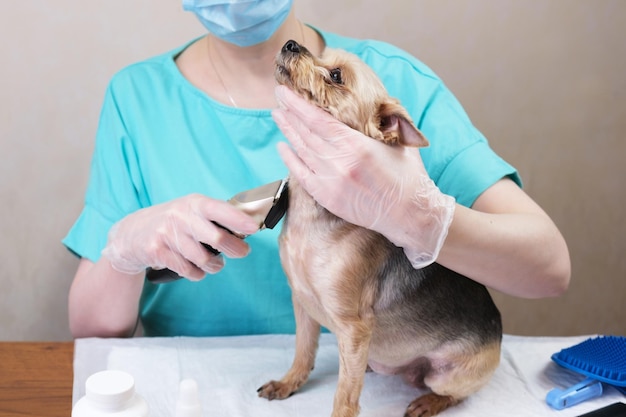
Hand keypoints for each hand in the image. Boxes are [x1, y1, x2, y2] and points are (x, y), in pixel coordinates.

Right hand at [101, 194, 259, 278]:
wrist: (131, 233)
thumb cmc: (172, 222)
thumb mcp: (191, 210)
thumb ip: (215, 217)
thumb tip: (247, 227)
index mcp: (193, 203)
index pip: (219, 209)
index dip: (238, 220)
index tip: (254, 228)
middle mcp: (180, 216)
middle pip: (217, 239)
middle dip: (235, 249)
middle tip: (242, 252)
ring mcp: (167, 234)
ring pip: (204, 259)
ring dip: (214, 265)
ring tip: (214, 263)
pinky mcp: (157, 252)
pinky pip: (188, 270)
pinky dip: (196, 273)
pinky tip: (195, 268)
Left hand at [273, 86, 454, 267]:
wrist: (409, 214)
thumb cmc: (407, 176)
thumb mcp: (398, 140)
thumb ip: (381, 121)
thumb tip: (369, 100)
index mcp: (356, 146)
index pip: (318, 120)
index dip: (298, 105)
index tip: (285, 92)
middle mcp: (339, 163)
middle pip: (305, 133)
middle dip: (290, 114)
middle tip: (279, 98)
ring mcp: (330, 182)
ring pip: (302, 151)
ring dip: (288, 132)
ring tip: (278, 116)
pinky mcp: (327, 198)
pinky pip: (301, 175)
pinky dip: (290, 159)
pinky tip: (282, 146)